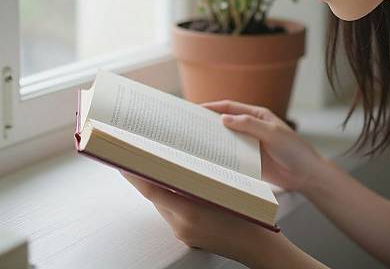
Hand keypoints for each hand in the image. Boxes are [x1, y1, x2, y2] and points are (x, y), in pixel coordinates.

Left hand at [119, 170, 283, 265]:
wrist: (257, 246)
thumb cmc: (246, 216)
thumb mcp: (222, 191)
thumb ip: (196, 180)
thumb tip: (174, 163)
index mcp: (188, 213)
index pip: (151, 189)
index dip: (134, 173)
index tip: (122, 157)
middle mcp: (181, 225)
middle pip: (154, 195)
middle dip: (143, 175)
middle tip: (135, 153)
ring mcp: (183, 232)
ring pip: (162, 202)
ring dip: (156, 184)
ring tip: (153, 163)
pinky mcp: (188, 235)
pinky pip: (171, 211)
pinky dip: (168, 196)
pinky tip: (174, 183)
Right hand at [199, 100, 325, 192]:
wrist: (306, 175)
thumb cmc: (294, 149)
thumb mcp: (272, 134)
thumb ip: (249, 125)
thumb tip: (223, 118)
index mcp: (257, 115)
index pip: (231, 108)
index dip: (213, 107)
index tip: (196, 109)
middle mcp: (250, 128)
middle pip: (225, 122)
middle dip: (208, 123)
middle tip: (189, 126)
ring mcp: (249, 144)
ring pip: (226, 140)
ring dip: (212, 141)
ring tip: (193, 144)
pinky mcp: (249, 160)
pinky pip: (232, 156)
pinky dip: (221, 157)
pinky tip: (209, 160)